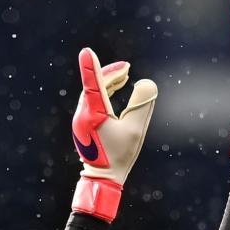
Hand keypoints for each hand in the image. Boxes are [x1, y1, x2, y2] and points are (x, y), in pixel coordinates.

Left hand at [71, 48, 157, 221]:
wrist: (103, 177)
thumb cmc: (120, 155)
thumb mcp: (136, 130)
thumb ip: (142, 105)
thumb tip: (147, 83)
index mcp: (94, 115)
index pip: (93, 85)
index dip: (92, 67)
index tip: (87, 51)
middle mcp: (83, 114)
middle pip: (94, 85)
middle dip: (111, 74)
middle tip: (127, 68)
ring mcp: (81, 119)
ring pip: (92, 92)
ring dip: (108, 82)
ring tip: (124, 74)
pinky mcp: (84, 123)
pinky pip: (92, 100)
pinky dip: (103, 92)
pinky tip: (114, 89)